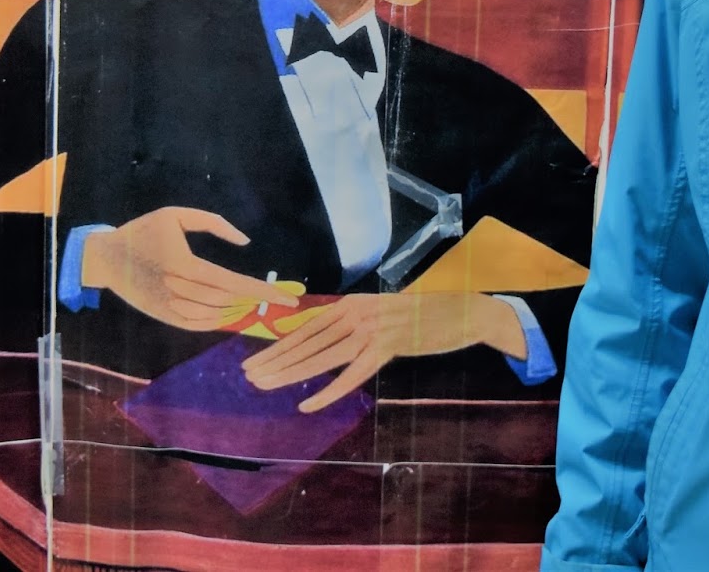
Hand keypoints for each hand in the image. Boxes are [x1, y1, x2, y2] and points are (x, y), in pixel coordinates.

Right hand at [81, 206, 298, 330]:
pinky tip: (231, 311)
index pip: (234, 283)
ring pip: (216, 316)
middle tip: (275, 295)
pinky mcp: (166, 318)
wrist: (106, 258)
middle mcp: (179, 290)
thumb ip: (214, 224)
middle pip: (228, 301)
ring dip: (238, 310)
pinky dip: (219, 320)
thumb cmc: (143, 231)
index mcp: (185, 265)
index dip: (264, 292)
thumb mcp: (175, 216)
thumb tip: (244, 242)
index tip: (288, 299)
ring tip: (252, 300)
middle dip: (253, 299)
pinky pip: (200, 325)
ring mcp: (171, 308)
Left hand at [241, 292, 524, 412]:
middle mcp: (355, 312)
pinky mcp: (388, 347)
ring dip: (289, 373)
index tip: (254, 359)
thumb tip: (324, 339)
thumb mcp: (380, 314)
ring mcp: (371, 329)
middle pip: (306, 341)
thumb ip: (353, 325)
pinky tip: (308, 404)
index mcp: (350, 304)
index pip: (305, 327)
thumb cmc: (420, 316)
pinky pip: (351, 374)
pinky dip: (328, 391)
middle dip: (274, 360)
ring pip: (321, 357)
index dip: (278, 345)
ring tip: (264, 385)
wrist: (461, 312)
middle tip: (247, 376)